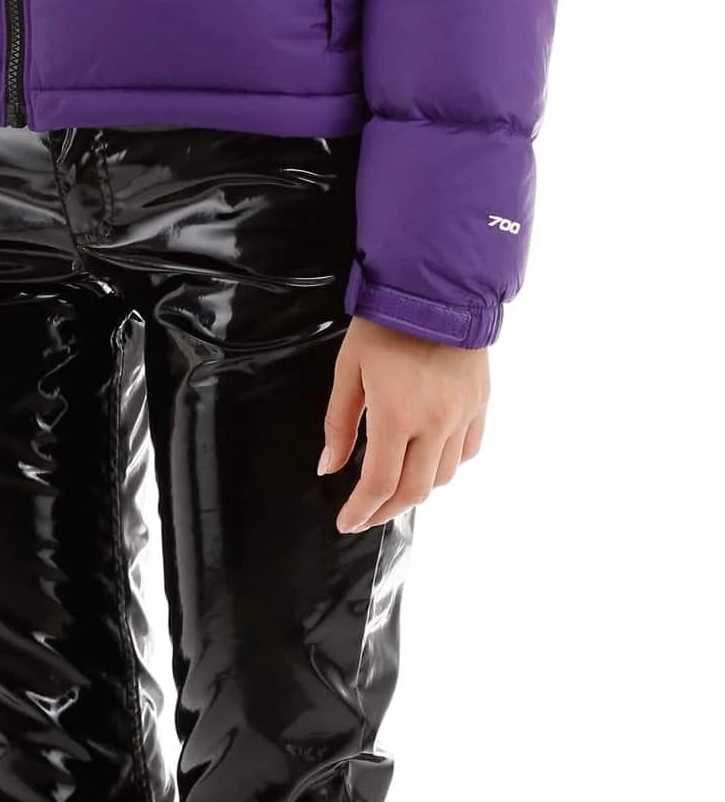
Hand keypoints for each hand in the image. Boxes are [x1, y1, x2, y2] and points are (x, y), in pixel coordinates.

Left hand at [318, 317, 488, 531]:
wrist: (436, 287)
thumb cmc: (384, 323)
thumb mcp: (349, 368)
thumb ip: (339, 423)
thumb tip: (329, 468)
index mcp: (397, 415)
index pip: (380, 484)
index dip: (362, 510)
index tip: (346, 522)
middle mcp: (435, 423)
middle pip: (414, 491)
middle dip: (387, 510)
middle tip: (367, 513)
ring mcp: (463, 415)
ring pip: (443, 475)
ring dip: (417, 488)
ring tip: (394, 485)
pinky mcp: (480, 403)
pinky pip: (467, 450)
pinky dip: (447, 464)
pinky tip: (429, 458)